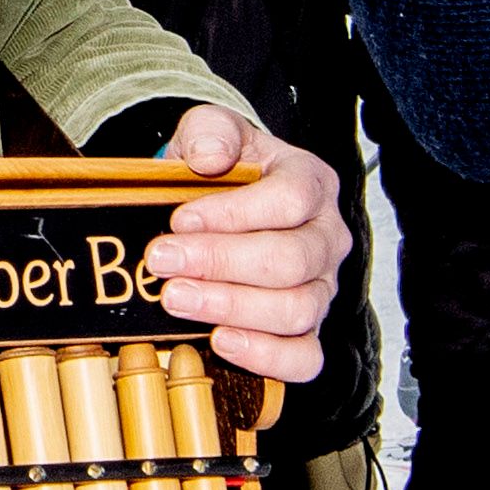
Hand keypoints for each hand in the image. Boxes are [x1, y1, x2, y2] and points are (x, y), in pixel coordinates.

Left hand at [139, 104, 342, 388]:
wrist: (222, 203)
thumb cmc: (223, 170)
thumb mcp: (212, 132)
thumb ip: (210, 131)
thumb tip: (209, 157)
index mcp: (311, 183)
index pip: (289, 200)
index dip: (234, 213)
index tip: (179, 218)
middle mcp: (325, 238)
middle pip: (291, 259)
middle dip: (220, 263)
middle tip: (163, 262)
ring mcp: (321, 288)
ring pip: (296, 309)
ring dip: (230, 307)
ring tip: (175, 298)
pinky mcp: (307, 331)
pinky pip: (303, 357)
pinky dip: (264, 355)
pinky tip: (219, 340)